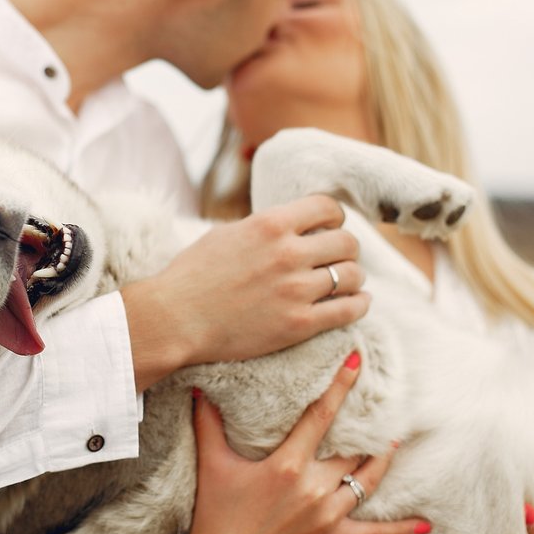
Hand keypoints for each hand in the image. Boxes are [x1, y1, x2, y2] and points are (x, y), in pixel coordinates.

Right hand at [125, 194, 369, 389]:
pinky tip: (357, 302)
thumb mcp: (226, 234)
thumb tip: (289, 224)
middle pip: (346, 241)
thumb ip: (263, 227)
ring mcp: (296, 290)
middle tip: (338, 257)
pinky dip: (359, 304)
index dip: (334, 217)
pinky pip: (349, 310)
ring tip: (346, 281)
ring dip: (353, 277)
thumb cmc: (192, 275)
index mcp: (270, 224)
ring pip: (352, 275)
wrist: (175, 319)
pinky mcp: (299, 324)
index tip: (330, 227)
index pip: (327, 208)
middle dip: (346, 248)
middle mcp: (288, 253)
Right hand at [152, 352, 431, 533]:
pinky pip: (375, 533)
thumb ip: (207, 422)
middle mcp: (314, 487)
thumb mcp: (211, 463)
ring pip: (369, 480)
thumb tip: (198, 386)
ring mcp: (327, 515)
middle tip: (383, 399)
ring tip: (394, 438)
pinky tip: (426, 523)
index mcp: (287, 464)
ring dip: (383, 458)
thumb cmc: (215, 514)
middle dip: (368, 422)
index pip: (320, 416)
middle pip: (353, 447)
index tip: (356, 361)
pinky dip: (402, 529)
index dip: (340, 386)